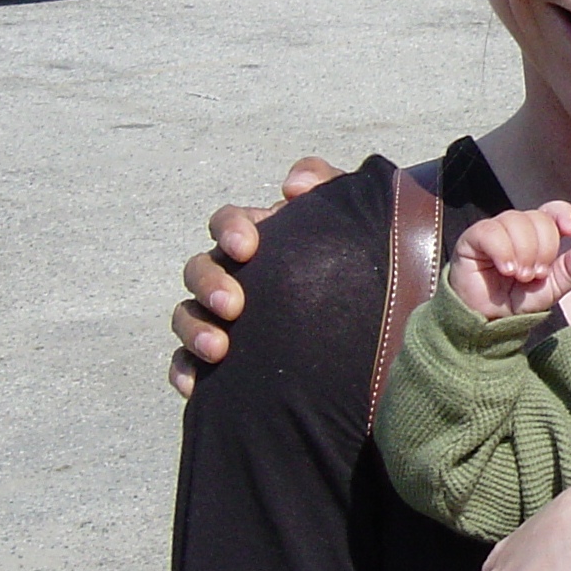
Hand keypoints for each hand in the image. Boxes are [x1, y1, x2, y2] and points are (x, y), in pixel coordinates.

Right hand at [168, 156, 344, 396]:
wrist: (385, 325)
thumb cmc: (359, 263)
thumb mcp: (353, 219)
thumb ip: (329, 185)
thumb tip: (293, 185)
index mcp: (262, 239)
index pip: (229, 223)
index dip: (230, 228)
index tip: (247, 247)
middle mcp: (236, 276)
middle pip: (200, 269)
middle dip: (209, 283)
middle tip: (233, 304)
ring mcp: (224, 318)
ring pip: (187, 315)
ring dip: (194, 329)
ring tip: (218, 349)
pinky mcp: (222, 361)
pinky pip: (186, 364)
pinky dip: (185, 372)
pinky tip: (196, 386)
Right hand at [451, 203, 570, 319]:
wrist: (486, 320)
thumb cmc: (518, 301)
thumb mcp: (551, 290)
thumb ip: (570, 271)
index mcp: (538, 234)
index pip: (554, 209)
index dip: (564, 214)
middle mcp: (517, 227)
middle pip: (538, 218)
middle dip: (544, 248)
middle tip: (537, 275)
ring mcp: (494, 230)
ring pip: (515, 220)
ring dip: (524, 251)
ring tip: (521, 276)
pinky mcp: (472, 239)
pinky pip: (490, 231)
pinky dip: (503, 251)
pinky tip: (506, 269)